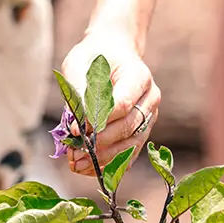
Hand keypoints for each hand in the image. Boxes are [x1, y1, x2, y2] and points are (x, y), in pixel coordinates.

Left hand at [60, 30, 159, 176]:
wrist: (112, 54)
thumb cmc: (93, 58)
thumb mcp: (79, 65)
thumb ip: (78, 94)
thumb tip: (75, 127)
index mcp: (139, 76)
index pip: (123, 104)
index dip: (99, 120)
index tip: (75, 130)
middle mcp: (150, 98)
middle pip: (128, 127)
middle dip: (99, 143)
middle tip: (73, 152)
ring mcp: (149, 117)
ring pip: (130, 144)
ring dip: (103, 158)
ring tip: (77, 163)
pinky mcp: (141, 131)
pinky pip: (128, 153)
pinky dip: (108, 164)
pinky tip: (87, 169)